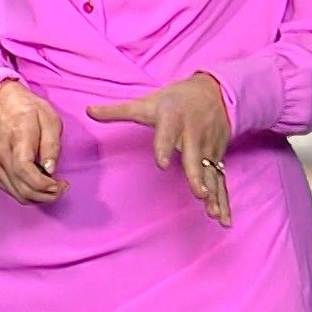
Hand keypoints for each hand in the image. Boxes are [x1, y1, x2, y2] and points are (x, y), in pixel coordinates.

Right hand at [0, 79, 68, 204]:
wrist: (1, 101)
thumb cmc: (27, 107)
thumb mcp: (49, 118)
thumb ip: (51, 145)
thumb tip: (50, 169)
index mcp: (17, 138)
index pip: (25, 171)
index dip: (44, 185)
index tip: (60, 185)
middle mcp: (2, 153)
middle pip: (20, 187)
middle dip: (44, 196)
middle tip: (60, 189)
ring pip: (14, 192)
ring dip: (35, 197)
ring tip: (51, 189)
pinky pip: (8, 188)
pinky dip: (24, 193)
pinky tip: (36, 187)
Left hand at [85, 73, 231, 226]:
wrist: (213, 92)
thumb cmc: (174, 100)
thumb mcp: (146, 103)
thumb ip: (117, 110)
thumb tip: (87, 110)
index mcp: (173, 120)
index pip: (167, 134)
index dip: (163, 147)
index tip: (161, 163)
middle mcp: (193, 135)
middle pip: (194, 157)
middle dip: (197, 176)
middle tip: (199, 194)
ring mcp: (208, 148)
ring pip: (211, 173)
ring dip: (213, 193)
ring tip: (213, 213)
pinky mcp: (218, 158)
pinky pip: (221, 181)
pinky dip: (224, 200)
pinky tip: (224, 219)